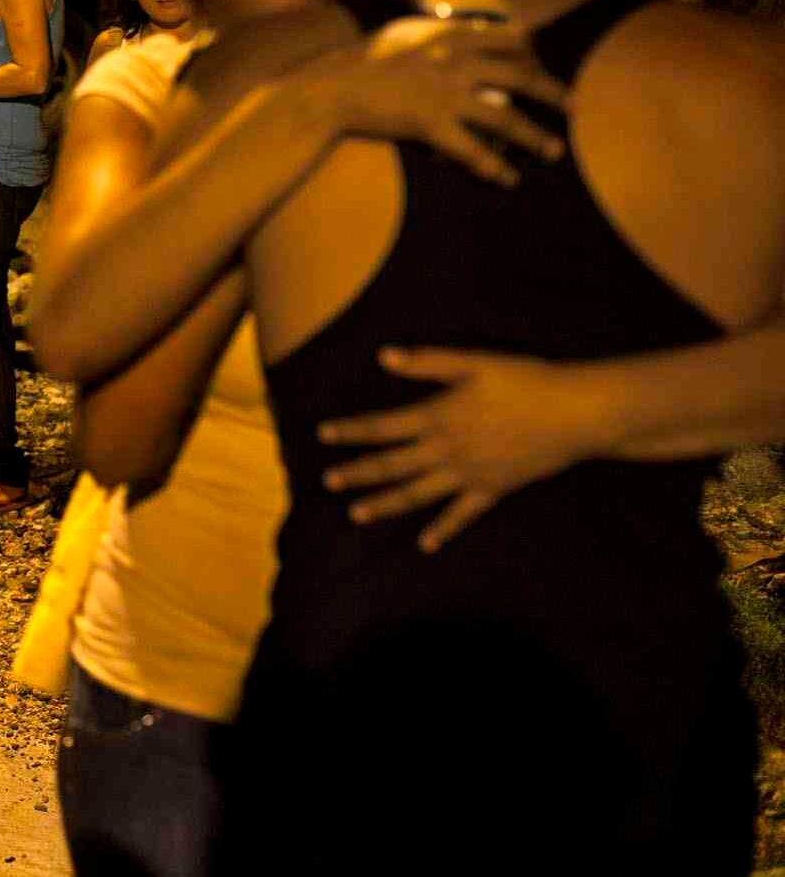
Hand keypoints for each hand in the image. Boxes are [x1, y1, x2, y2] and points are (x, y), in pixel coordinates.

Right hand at [308, 19, 570, 186]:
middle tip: (575, 107)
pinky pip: (471, 150)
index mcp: (451, 37)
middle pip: (521, 76)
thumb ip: (436, 30)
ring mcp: (445, 95)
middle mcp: (456, 62)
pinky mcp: (430, 124)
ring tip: (554, 151)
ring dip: (535, 136)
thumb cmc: (363, 60)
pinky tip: (508, 179)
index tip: (545, 67)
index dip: (534, 55)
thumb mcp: (403, 33)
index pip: (510, 40)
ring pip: (505, 118)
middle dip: (553, 93)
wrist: (333, 88)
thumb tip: (457, 27)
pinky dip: (493, 167)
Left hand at [317, 347, 604, 551]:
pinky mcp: (493, 489)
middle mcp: (447, 450)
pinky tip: (425, 544)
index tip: (323, 434)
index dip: (352, 430)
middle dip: (357, 473)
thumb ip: (428, 362)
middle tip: (327, 481)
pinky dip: (443, 530)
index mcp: (438, 416)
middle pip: (392, 465)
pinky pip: (462, 515)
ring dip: (385, 504)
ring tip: (356, 514)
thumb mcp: (475, 363)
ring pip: (418, 494)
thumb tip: (384, 356)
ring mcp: (469, 474)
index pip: (383, 426)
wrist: (577, 413)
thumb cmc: (526, 380)